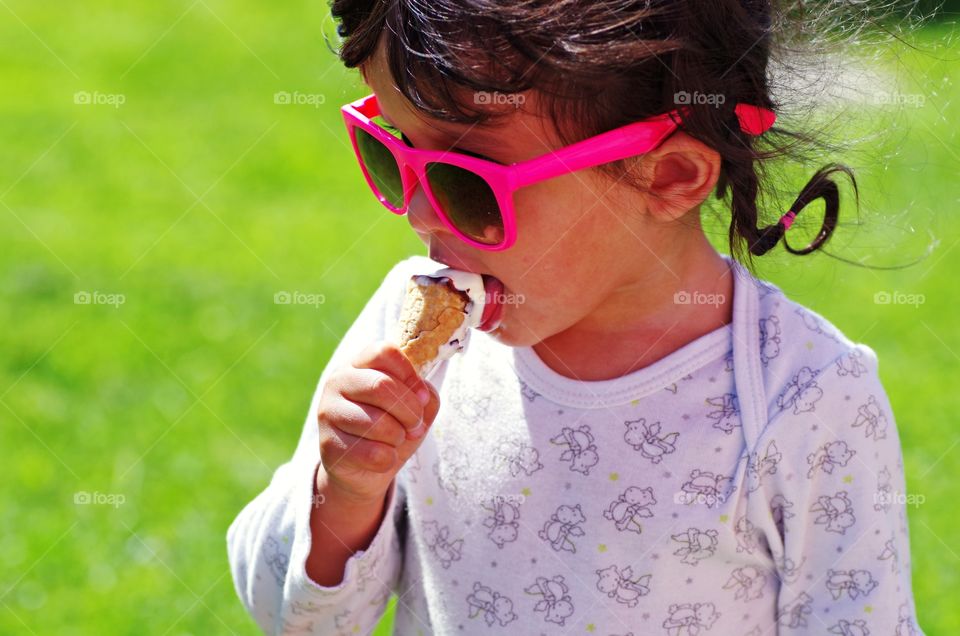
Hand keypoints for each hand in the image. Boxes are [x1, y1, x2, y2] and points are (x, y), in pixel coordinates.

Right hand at [316, 341, 439, 505]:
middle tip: (416, 426)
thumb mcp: (414, 408)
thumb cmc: (391, 429)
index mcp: (359, 364)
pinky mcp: (328, 443)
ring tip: (396, 440)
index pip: (384, 352)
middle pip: (381, 385)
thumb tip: (424, 395)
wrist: (363, 469)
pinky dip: (388, 459)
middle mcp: (338, 381)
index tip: (422, 396)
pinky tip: (383, 457)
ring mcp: (328, 411)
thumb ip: (425, 396)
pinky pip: (372, 452)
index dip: (410, 374)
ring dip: (398, 437)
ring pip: (377, 422)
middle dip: (410, 411)